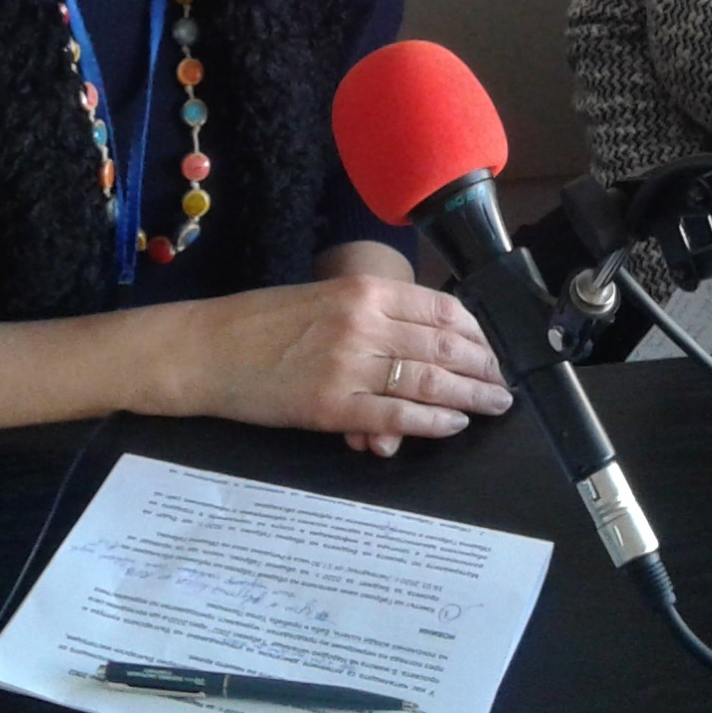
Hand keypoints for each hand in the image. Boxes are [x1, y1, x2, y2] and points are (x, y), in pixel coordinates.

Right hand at [184, 275, 511, 457]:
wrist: (207, 349)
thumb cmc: (261, 322)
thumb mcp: (323, 300)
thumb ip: (373, 319)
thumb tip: (421, 346)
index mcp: (362, 289)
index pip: (440, 308)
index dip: (476, 332)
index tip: (491, 347)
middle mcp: (363, 322)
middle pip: (443, 345)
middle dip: (483, 366)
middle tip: (504, 383)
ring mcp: (349, 364)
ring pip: (429, 380)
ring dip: (470, 395)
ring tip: (493, 404)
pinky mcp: (332, 405)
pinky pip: (397, 413)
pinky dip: (432, 420)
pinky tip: (453, 423)